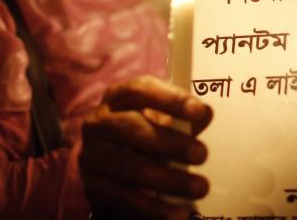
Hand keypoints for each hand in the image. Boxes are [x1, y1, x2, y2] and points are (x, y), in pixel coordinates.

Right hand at [80, 76, 212, 219]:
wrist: (108, 169)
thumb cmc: (143, 134)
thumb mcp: (159, 119)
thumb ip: (181, 116)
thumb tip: (203, 116)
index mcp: (118, 98)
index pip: (141, 90)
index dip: (171, 99)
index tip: (200, 112)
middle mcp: (99, 123)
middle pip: (132, 128)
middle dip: (170, 143)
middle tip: (202, 154)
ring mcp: (93, 155)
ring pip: (129, 167)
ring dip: (168, 179)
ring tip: (199, 187)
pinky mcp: (93, 187)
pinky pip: (124, 198)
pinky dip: (153, 208)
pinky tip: (176, 213)